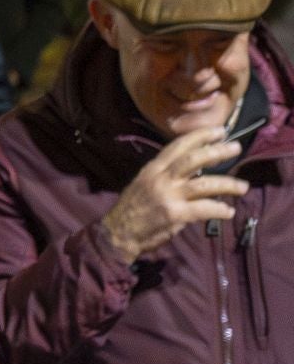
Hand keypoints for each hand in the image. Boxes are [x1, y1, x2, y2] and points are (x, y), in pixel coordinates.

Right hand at [99, 127, 249, 264]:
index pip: (177, 146)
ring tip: (243, 186)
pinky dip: (219, 210)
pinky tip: (228, 211)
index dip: (199, 136)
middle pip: (193, 160)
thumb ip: (167, 175)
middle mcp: (161, 178)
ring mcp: (168, 196)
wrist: (118, 233)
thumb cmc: (134, 208)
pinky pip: (204, 209)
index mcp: (153, 168)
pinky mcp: (174, 214)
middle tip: (236, 147)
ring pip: (203, 184)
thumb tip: (196, 170)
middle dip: (216, 151)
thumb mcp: (145, 183)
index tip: (218, 130)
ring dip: (227, 184)